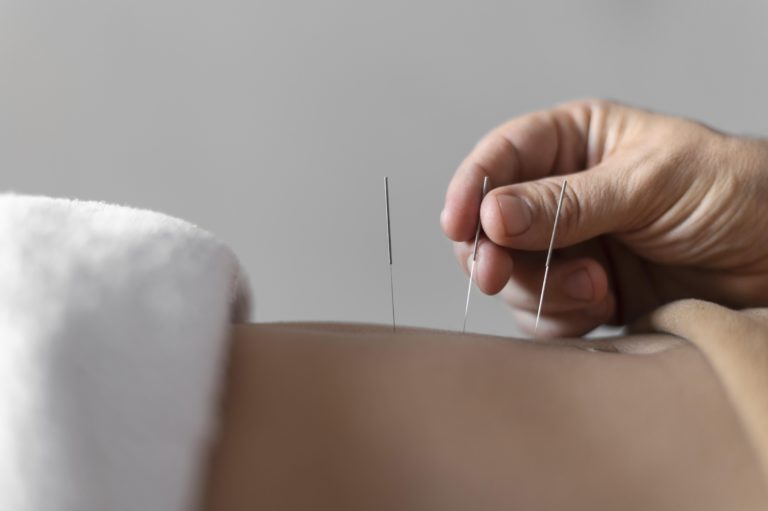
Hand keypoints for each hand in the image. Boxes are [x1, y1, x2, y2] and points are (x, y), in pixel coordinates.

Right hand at [441, 99, 767, 336]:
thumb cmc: (732, 192)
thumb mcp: (651, 183)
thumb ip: (568, 202)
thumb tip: (492, 214)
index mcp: (575, 143)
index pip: (502, 157)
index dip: (470, 188)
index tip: (458, 224)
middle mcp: (562, 194)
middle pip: (490, 225)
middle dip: (494, 252)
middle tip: (499, 273)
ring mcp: (571, 246)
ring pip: (511, 275)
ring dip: (540, 289)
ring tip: (597, 288)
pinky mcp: (584, 292)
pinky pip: (541, 312)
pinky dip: (558, 317)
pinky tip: (602, 306)